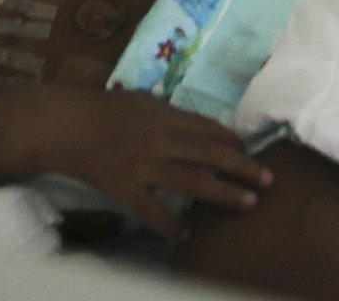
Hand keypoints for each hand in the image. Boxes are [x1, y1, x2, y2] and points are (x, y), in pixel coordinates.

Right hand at [15, 87, 271, 242]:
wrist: (70, 125)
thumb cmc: (108, 110)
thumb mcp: (145, 101)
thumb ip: (174, 115)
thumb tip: (203, 128)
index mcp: (168, 117)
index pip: (211, 130)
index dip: (234, 141)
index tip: (251, 151)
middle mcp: (162, 141)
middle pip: (211, 154)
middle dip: (243, 166)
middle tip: (269, 179)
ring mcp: (145, 167)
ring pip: (192, 182)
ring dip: (223, 193)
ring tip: (248, 203)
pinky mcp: (126, 189)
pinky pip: (152, 212)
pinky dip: (170, 226)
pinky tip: (186, 236)